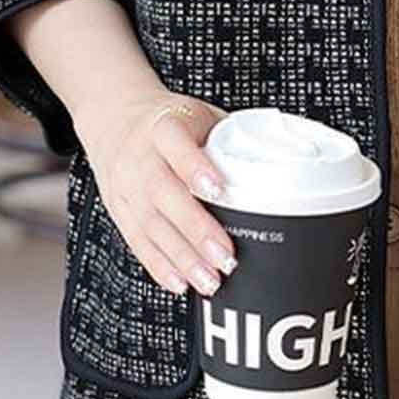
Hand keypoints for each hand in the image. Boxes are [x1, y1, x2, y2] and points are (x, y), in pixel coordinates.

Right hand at [71, 87, 238, 298]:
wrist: (116, 120)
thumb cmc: (170, 120)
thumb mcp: (201, 115)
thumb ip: (232, 138)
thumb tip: (282, 160)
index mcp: (164, 126)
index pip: (176, 144)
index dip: (195, 167)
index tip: (219, 189)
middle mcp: (141, 157)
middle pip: (164, 194)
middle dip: (196, 229)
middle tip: (225, 256)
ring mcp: (126, 186)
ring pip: (151, 226)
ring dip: (182, 258)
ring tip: (210, 281)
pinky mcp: (120, 211)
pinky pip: (137, 242)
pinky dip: (160, 266)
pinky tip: (181, 282)